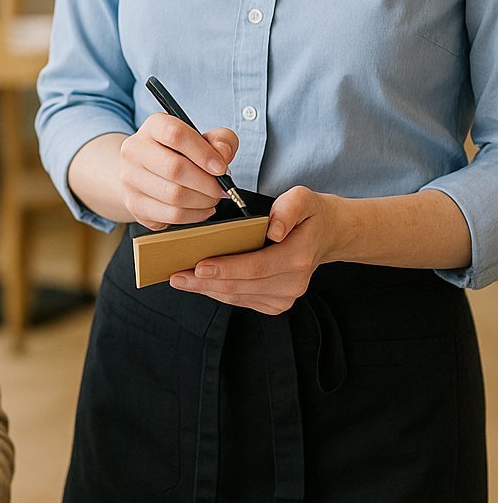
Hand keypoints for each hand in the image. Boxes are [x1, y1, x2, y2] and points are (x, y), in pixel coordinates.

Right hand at [119, 112, 239, 229]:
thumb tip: (223, 154)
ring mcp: (130, 178)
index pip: (176, 134)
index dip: (203, 153)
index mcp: (153, 126)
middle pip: (174, 168)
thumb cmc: (178, 153)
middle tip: (220, 188)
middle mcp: (135, 150)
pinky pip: (171, 214)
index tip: (220, 167)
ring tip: (212, 198)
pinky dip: (195, 215)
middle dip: (206, 182)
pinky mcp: (134, 204)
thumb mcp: (202, 139)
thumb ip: (220, 139)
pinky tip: (202, 209)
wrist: (144, 173)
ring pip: (174, 195)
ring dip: (202, 200)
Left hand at [168, 185, 338, 313]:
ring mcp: (285, 297)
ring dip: (206, 289)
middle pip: (241, 286)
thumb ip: (288, 209)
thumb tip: (273, 230)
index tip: (198, 266)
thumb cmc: (308, 214)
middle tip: (175, 275)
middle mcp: (292, 283)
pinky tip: (198, 283)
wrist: (326, 235)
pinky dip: (218, 291)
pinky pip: (241, 300)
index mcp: (297, 257)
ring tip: (179, 279)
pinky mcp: (276, 303)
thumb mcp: (303, 199)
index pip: (256, 267)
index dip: (226, 268)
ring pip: (237, 296)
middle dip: (205, 282)